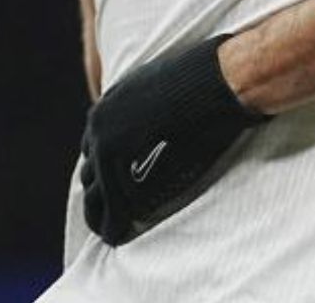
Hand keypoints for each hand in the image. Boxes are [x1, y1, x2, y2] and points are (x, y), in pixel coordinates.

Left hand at [80, 35, 266, 244]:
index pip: (95, 148)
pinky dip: (117, 226)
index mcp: (106, 109)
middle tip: (113, 208)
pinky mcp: (128, 180)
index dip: (106, 166)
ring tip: (115, 227)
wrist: (224, 80)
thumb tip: (164, 110)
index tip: (117, 179)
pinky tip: (123, 235)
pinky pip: (114, 214)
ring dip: (105, 213)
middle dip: (101, 191)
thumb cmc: (209, 78)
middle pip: (90, 174)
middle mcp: (100, 132)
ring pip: (95, 197)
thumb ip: (149, 102)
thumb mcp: (164, 81)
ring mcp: (111, 157)